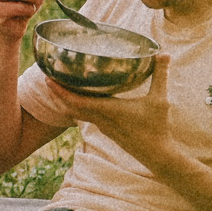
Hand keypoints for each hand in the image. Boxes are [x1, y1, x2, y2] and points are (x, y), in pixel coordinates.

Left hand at [42, 54, 176, 168]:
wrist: (158, 156)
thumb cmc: (158, 128)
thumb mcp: (160, 100)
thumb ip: (161, 75)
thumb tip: (164, 53)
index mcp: (109, 111)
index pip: (76, 102)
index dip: (60, 92)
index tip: (48, 79)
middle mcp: (101, 120)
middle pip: (69, 107)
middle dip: (56, 94)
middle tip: (47, 77)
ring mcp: (102, 127)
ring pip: (75, 114)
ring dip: (64, 102)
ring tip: (57, 86)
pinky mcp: (106, 131)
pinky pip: (84, 118)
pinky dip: (76, 108)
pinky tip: (77, 99)